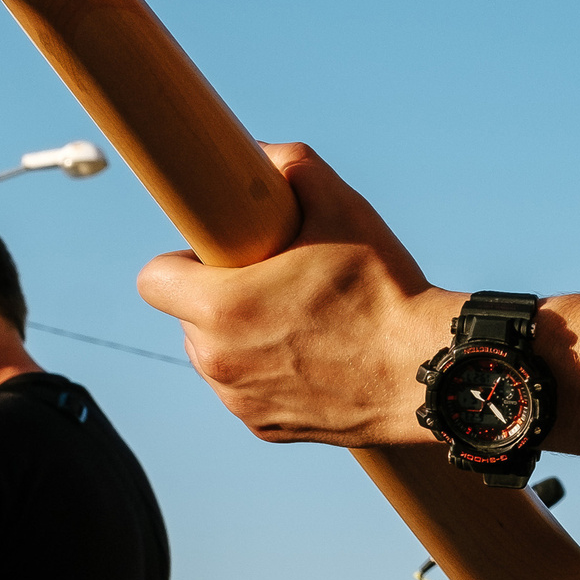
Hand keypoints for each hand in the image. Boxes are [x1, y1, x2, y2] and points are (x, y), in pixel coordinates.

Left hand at [136, 143, 458, 446]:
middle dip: (217, 297)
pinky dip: (265, 373)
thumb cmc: (382, 288)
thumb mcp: (340, 207)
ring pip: (214, 357)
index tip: (221, 255)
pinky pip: (245, 391)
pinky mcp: (264, 428)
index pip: (154, 280)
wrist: (425, 372)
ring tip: (295, 319)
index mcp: (220, 307)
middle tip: (271, 283)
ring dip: (236, 337)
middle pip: (187, 318)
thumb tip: (259, 151)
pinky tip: (310, 356)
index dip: (184, 261)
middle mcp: (218, 361)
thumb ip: (291, 164)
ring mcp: (239, 401)